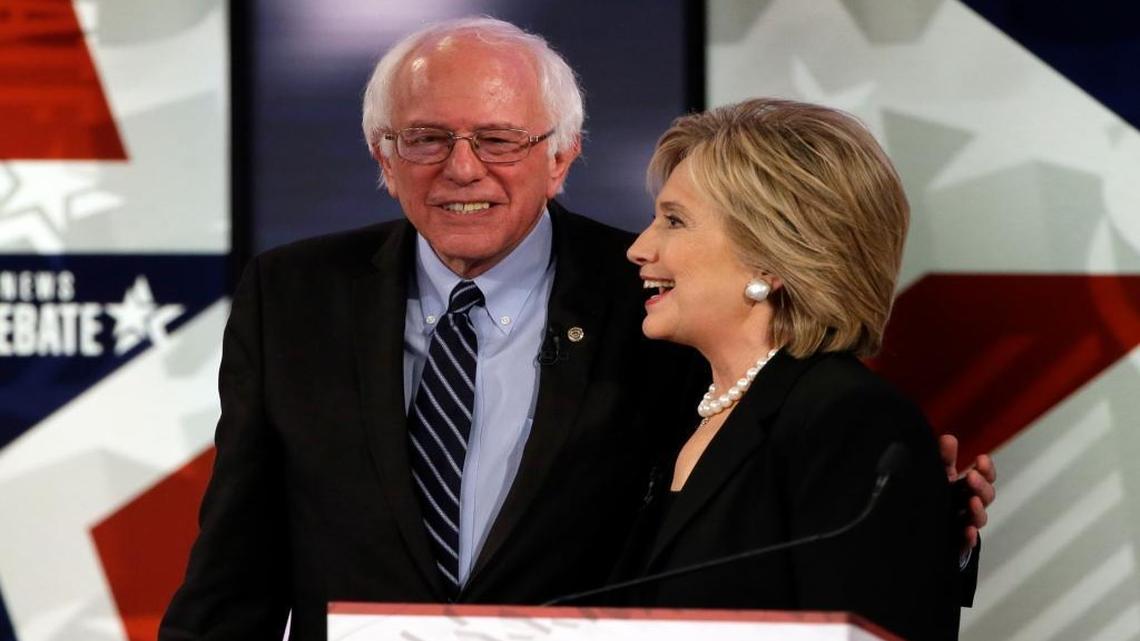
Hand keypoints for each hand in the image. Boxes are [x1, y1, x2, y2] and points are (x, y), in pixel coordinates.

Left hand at [939, 434, 996, 551]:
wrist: (918, 525)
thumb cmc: (934, 494)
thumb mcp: (938, 472)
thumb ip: (944, 456)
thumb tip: (949, 439)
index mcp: (966, 486)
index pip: (985, 477)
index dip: (987, 469)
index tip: (981, 460)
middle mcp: (968, 504)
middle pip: (986, 496)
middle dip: (982, 486)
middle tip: (972, 477)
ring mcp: (963, 522)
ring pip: (979, 518)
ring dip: (978, 509)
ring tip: (972, 501)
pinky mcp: (956, 541)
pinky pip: (966, 543)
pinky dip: (969, 537)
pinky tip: (968, 531)